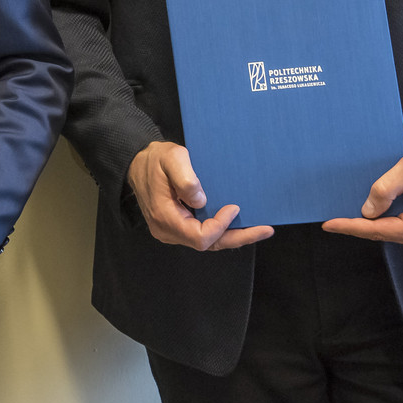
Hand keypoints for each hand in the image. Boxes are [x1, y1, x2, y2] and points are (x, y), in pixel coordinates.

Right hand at [127, 141, 273, 250]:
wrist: (137, 162)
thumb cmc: (155, 159)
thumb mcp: (171, 158)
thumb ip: (185, 179)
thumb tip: (201, 201)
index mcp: (165, 216)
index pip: (199, 236)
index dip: (220, 226)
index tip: (234, 207)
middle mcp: (167, 230)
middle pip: (208, 245)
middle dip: (238, 237)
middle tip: (265, 230)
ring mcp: (171, 231)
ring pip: (207, 243)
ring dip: (233, 236)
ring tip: (259, 229)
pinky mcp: (177, 227)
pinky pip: (201, 235)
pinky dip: (222, 231)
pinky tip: (239, 225)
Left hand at [321, 149, 402, 249]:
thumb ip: (386, 188)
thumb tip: (367, 211)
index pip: (379, 230)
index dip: (351, 226)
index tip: (329, 224)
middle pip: (383, 232)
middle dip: (358, 223)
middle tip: (332, 214)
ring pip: (389, 229)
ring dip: (370, 219)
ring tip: (345, 208)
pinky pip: (398, 225)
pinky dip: (383, 216)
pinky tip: (369, 207)